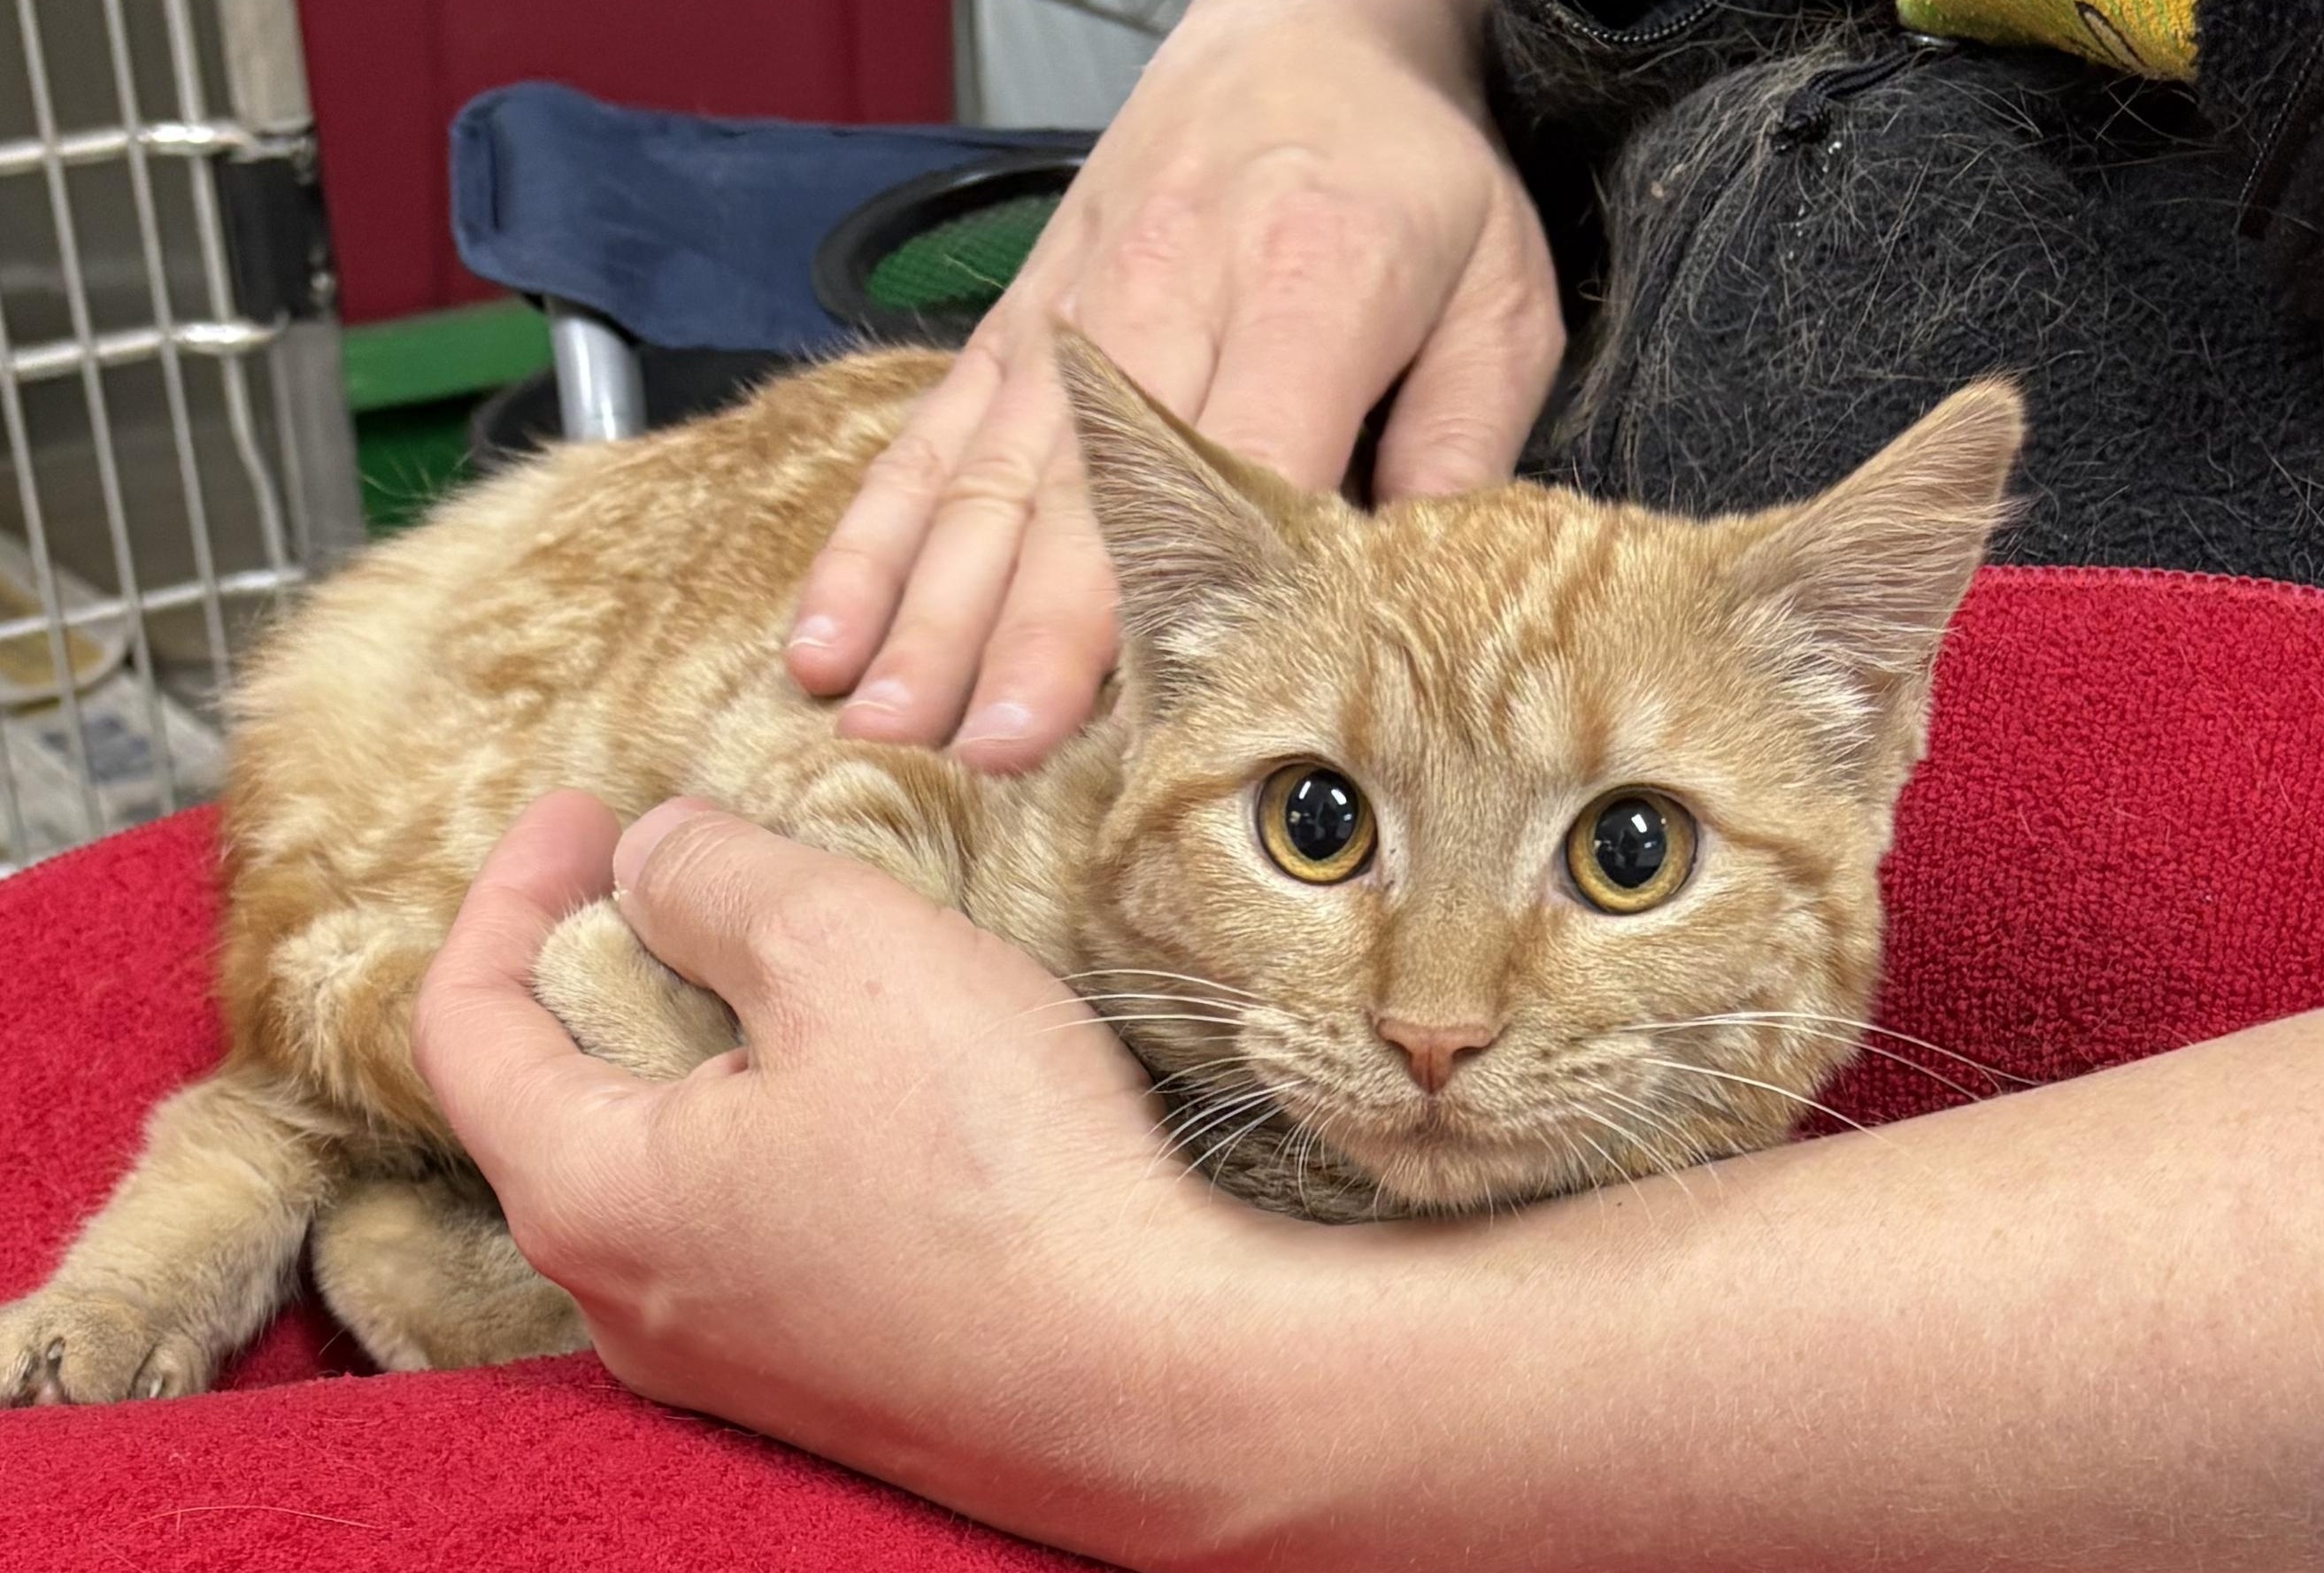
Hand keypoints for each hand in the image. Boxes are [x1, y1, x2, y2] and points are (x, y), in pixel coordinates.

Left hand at [411, 792, 1308, 1572]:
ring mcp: (726, 1372)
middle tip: (684, 885)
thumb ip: (716, 879)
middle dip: (603, 976)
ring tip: (789, 985)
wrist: (1160, 1394)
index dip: (506, 891)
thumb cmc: (999, 1177)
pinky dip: (768, 1149)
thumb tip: (656, 861)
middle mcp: (628, 1309)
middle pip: (556, 1109)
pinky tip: (868, 1104)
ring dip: (698, 1067)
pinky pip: (751, 1246)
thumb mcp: (845, 951)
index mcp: (589, 1197)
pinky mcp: (824, 1400)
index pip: (463, 1026)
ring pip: (661, 1182)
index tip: (588, 810)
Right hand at [787, 0, 1560, 770]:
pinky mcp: (1013, 320)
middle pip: (1081, 484)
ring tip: (885, 722)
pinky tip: (826, 637)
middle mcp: (1172, 290)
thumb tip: (1415, 615)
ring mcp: (1072, 305)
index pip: (1232, 462)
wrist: (1307, 22)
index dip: (1167, 595)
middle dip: (1023, 627)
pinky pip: (930, 437)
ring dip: (928, 608)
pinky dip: (871, 543)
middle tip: (984, 748)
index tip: (1126, 716)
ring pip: (987, 473)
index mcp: (1312, 284)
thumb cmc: (1410, 182)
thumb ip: (1462, 451)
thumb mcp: (1497, 299)